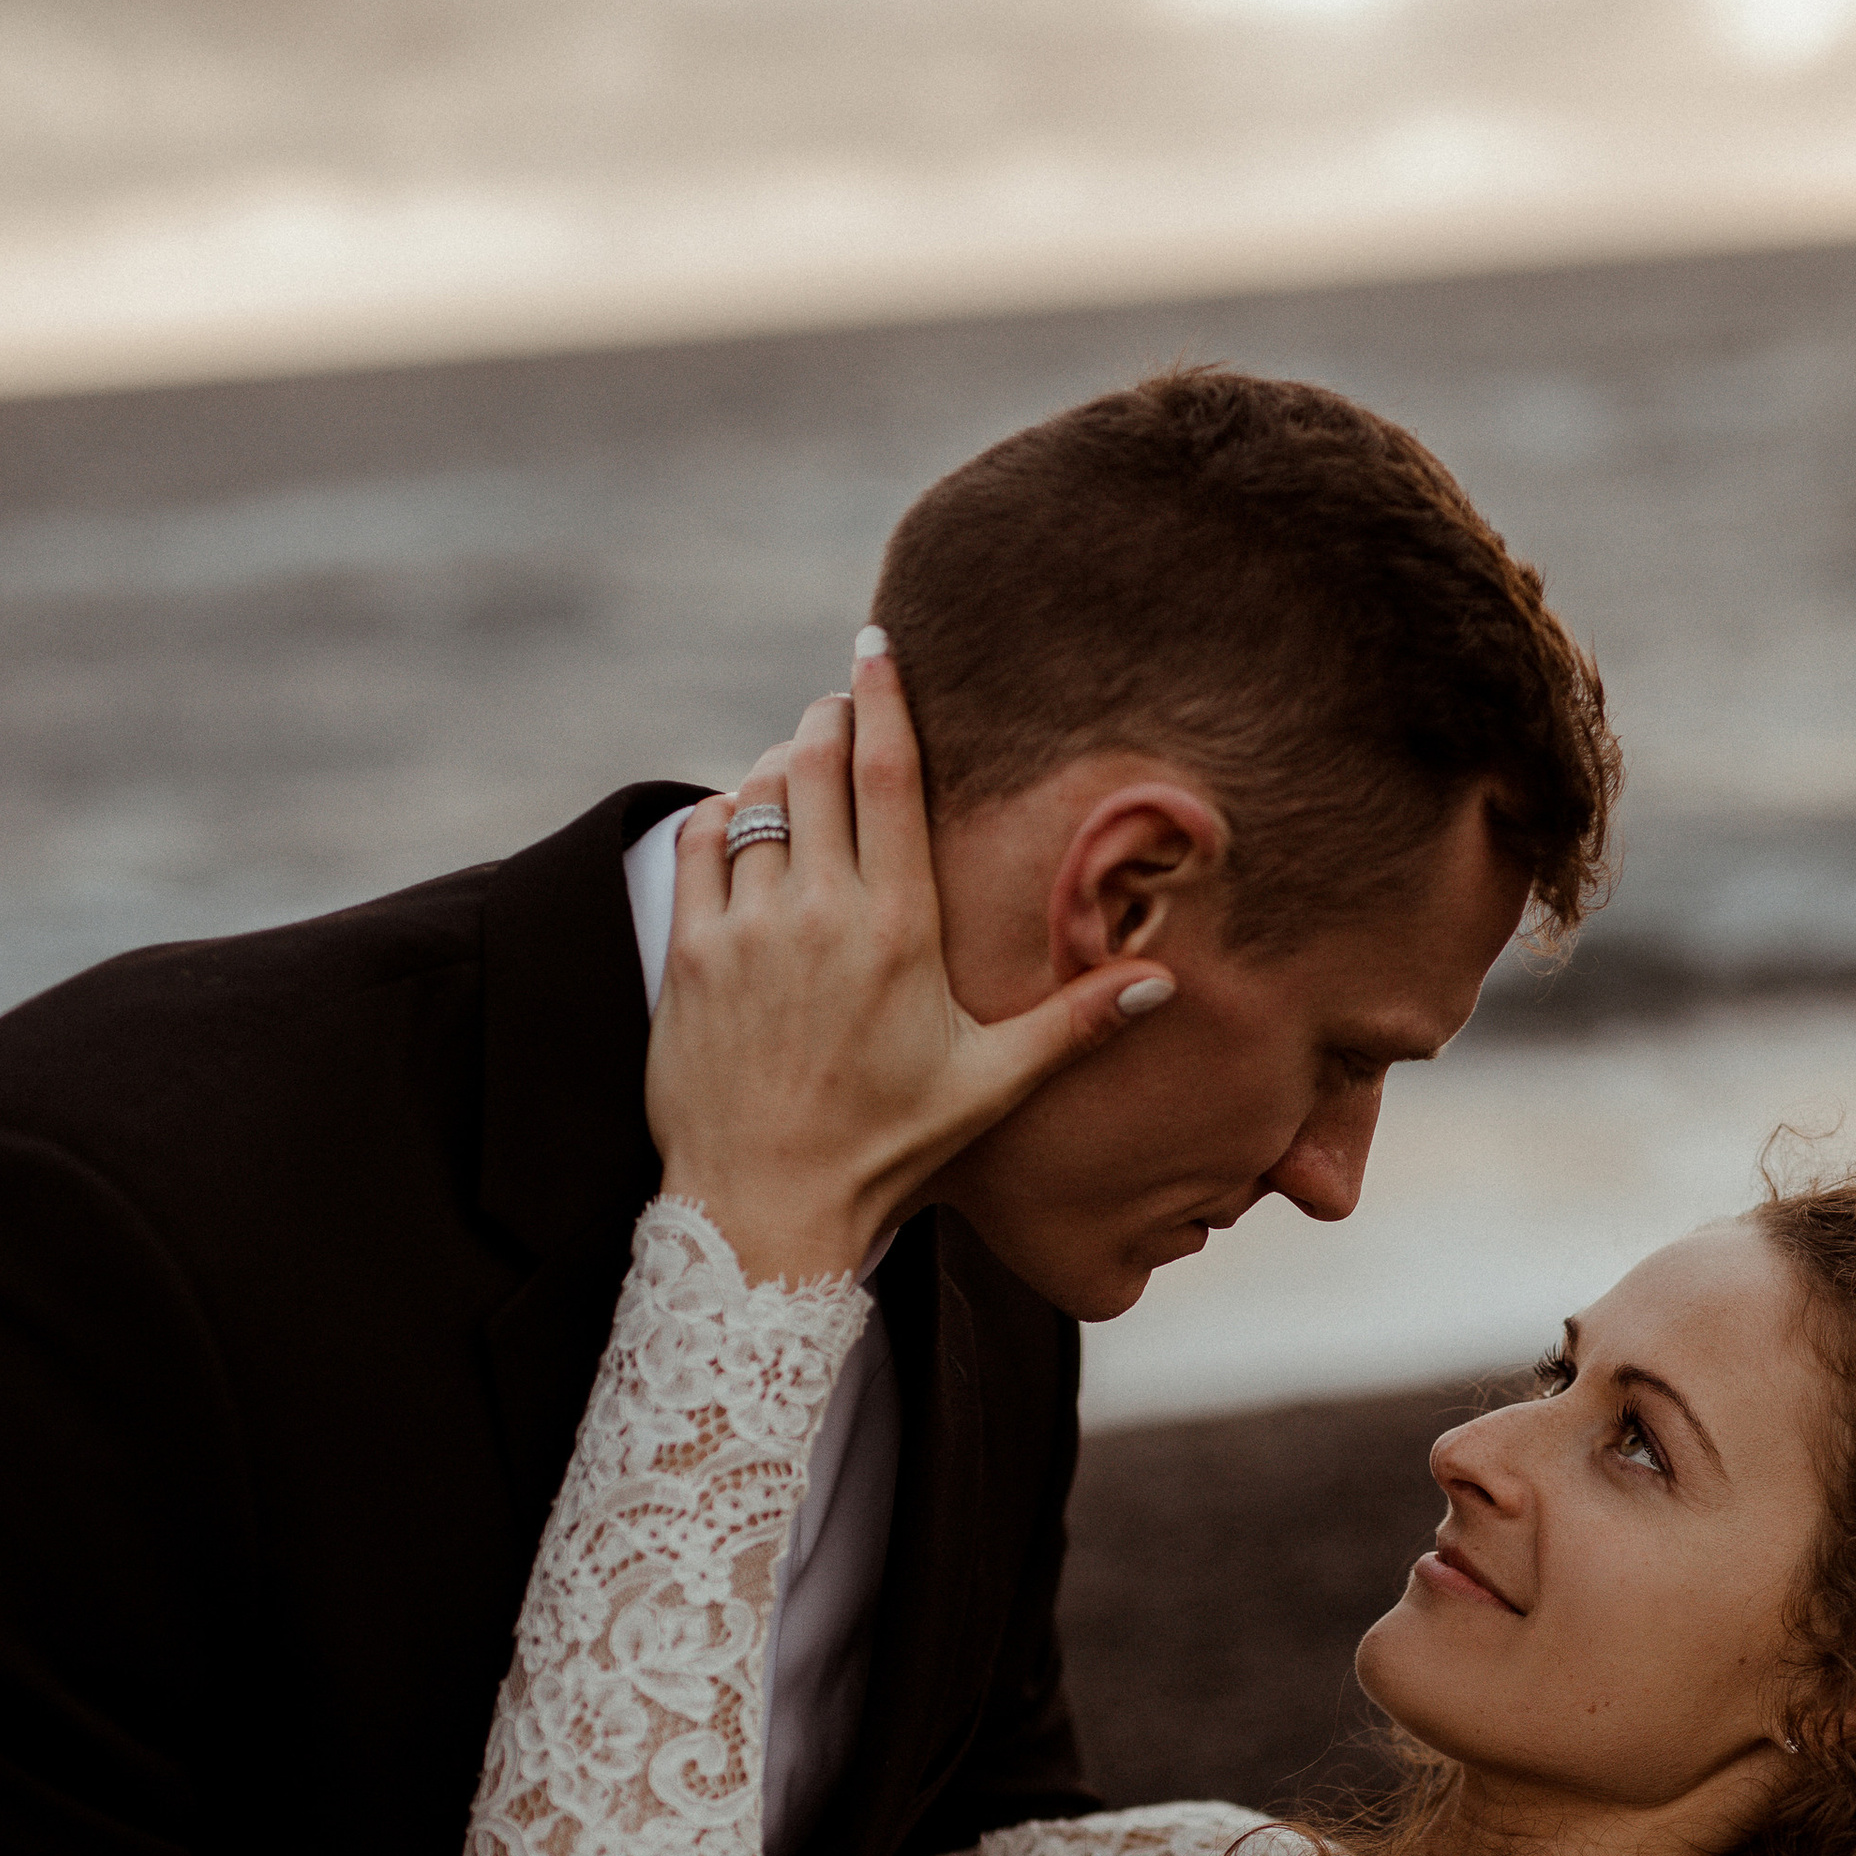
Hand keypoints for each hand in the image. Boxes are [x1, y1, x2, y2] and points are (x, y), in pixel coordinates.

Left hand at [646, 640, 1174, 1283]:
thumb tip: (1165, 984)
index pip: (891, 776)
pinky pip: (700, 843)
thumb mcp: (989, 1086)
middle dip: (830, 720)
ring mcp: (746, 930)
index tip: (879, 647)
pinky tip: (742, 819)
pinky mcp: (689, 955)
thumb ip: (1076, 1024)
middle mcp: (820, 914)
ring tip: (799, 762)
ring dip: (777, 764)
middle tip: (843, 705)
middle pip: (816, 764)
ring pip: (756, 796)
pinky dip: (722, 815)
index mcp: (899, 930)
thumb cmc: (886, 1149)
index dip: (886, 698)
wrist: (765, 1208)